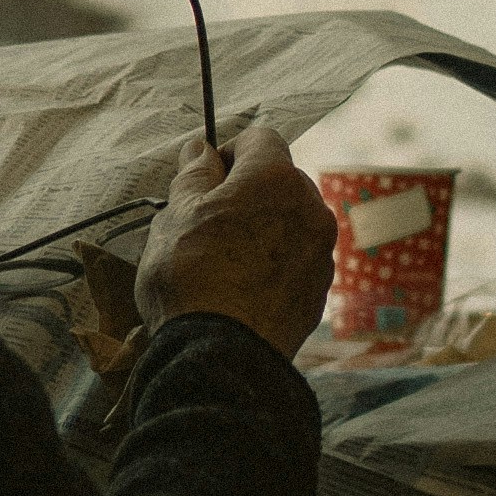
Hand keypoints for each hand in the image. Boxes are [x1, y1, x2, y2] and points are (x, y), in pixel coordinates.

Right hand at [134, 119, 333, 360]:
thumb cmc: (192, 279)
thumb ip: (193, 176)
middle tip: (208, 222)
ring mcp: (320, 252)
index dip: (228, 152)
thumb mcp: (175, 216)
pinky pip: (297, 259)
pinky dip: (274, 263)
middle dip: (247, 192)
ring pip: (290, 221)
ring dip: (263, 228)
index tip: (204, 179)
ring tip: (224, 261)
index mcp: (275, 179)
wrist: (221, 357)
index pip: (260, 138)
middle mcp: (310, 209)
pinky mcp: (320, 291)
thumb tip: (201, 150)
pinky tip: (242, 287)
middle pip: (280, 180)